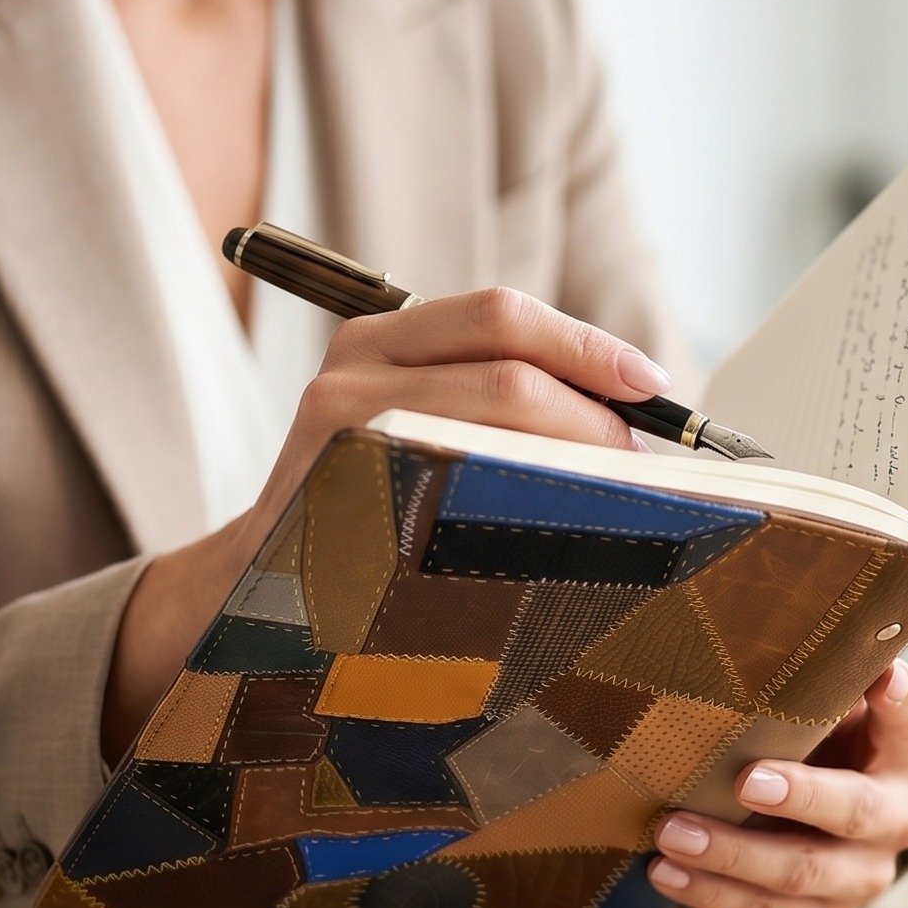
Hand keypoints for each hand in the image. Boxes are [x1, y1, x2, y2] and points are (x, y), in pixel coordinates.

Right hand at [103, 288, 668, 757]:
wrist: (255, 593)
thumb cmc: (363, 515)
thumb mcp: (411, 431)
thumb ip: (491, 402)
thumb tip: (626, 416)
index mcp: (379, 336)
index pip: (500, 314)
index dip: (586, 345)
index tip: (652, 386)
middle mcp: (353, 363)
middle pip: (508, 362)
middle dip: (594, 411)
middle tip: (639, 462)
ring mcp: (339, 425)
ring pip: (495, 415)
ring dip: (576, 455)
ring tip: (616, 499)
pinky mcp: (341, 488)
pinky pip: (463, 482)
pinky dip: (528, 500)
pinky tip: (558, 532)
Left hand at [647, 661, 907, 907]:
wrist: (822, 827)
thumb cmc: (817, 744)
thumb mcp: (825, 710)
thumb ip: (813, 683)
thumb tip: (765, 636)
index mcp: (905, 754)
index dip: (901, 703)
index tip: (884, 676)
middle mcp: (896, 818)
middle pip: (857, 812)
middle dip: (802, 797)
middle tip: (747, 781)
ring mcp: (861, 877)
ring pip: (802, 874)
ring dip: (732, 854)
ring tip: (671, 832)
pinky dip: (712, 895)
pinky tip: (664, 871)